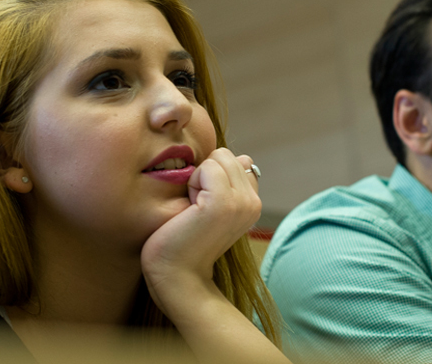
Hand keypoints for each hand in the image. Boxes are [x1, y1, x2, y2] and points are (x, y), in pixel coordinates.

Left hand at [140, 148, 260, 310]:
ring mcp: (242, 202)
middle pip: (226, 155)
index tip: (203, 207)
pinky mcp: (224, 203)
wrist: (177, 276)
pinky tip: (191, 210)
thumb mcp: (212, 208)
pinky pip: (207, 167)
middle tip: (196, 209)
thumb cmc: (184, 242)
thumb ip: (227, 182)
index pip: (237, 160)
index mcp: (252, 203)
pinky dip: (193, 182)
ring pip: (218, 157)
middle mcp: (253, 202)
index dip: (212, 177)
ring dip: (198, 178)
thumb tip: (242, 157)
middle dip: (204, 174)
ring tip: (194, 210)